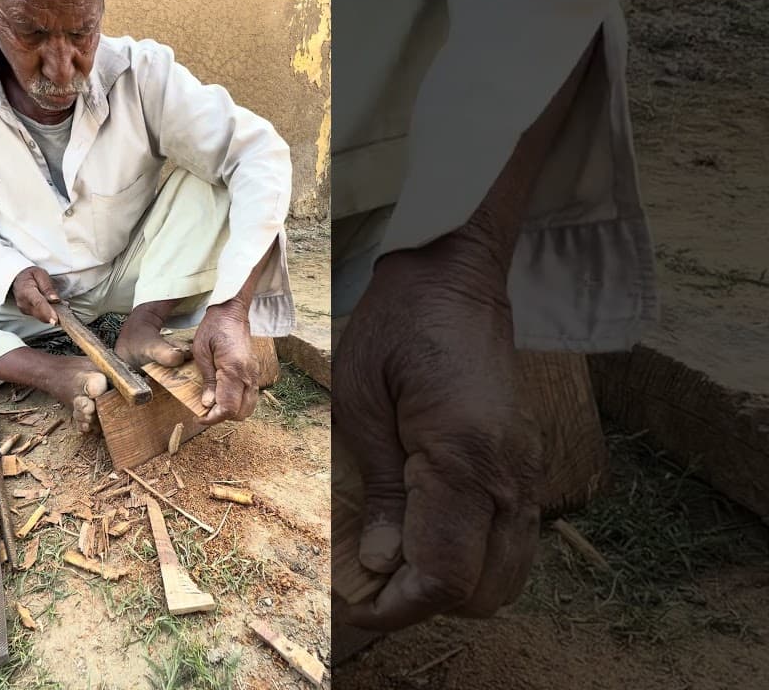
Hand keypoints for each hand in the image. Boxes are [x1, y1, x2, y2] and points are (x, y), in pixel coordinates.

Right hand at [11, 266, 60, 324]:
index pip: (38, 303)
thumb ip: (47, 287)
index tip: (55, 320)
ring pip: (42, 317)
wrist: (18, 279)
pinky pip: (41, 316)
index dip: (47, 312)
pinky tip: (53, 306)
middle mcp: (23, 302)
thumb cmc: (30, 276)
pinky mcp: (28, 313)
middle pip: (40, 313)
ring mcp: (25, 309)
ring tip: (60, 304)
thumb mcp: (40, 274)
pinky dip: (49, 313)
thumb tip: (55, 299)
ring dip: (53, 313)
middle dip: (54, 314)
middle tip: (65, 307)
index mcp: (26, 290)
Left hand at [191, 302, 258, 425]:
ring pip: (247, 408)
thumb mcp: (201, 352)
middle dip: (221, 417)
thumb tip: (207, 404)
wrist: (233, 312)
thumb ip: (207, 380)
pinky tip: (222, 396)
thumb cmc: (214, 328)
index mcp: (234, 370)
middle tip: (203, 410)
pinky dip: (237, 403)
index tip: (198, 417)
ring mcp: (254, 375)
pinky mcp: (254, 374)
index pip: (228, 408)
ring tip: (212, 404)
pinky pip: (249, 398)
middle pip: (240, 413)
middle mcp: (249, 376)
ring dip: (230, 411)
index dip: (212, 418)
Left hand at [334, 242, 541, 631]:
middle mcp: (509, 475)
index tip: (354, 607)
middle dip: (423, 602)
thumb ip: (380, 489)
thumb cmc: (397, 323)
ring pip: (505, 574)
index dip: (397, 607)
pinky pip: (509, 540)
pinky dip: (471, 558)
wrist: (457, 272)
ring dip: (450, 585)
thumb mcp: (361, 400)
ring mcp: (525, 470)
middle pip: (483, 590)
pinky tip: (423, 535)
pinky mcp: (524, 464)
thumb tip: (381, 564)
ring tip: (391, 563)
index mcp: (463, 458)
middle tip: (367, 584)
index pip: (445, 576)